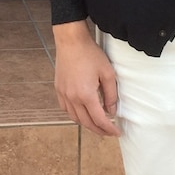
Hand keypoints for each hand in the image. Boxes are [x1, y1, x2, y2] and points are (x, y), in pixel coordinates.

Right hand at [52, 20, 120, 136]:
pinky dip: (75, 115)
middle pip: (86, 122)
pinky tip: (82, 113)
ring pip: (75, 118)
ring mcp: (63, 94)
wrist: (71, 42)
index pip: (99, 119)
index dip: (109, 129)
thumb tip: (111, 111)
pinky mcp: (59, 89)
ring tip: (97, 125)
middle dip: (99, 130)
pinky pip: (66, 109)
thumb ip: (111, 95)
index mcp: (86, 95)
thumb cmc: (90, 54)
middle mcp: (72, 98)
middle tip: (108, 132)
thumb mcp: (108, 73)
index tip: (116, 133)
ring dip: (86, 124)